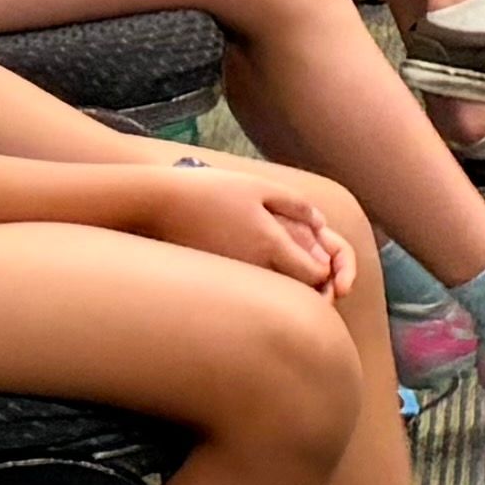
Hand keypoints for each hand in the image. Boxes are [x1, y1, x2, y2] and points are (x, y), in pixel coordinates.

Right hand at [142, 159, 348, 295]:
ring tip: (280, 265)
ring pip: (272, 298)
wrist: (157, 204)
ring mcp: (232, 279)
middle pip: (297, 295)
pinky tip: (251, 266)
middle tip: (308, 269)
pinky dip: (258, 289)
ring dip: (284, 289)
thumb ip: (298, 205)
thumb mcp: (260, 187)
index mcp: (270, 245)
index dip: (327, 270)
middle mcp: (253, 269)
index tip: (322, 258)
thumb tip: (322, 226)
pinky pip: (247, 294)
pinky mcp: (214, 283)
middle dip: (310, 288)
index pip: (315, 276)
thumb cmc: (210, 190)